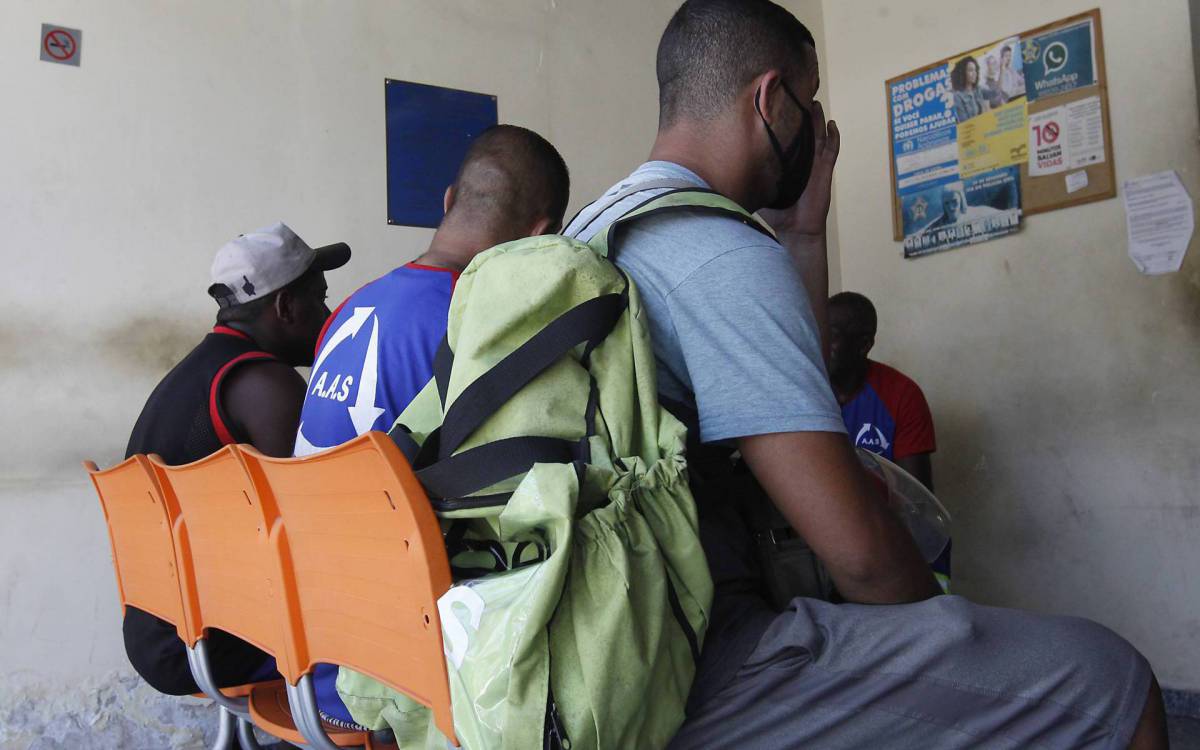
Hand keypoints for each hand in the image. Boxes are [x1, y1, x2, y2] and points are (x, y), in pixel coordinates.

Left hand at [759, 100, 840, 240]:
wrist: (795, 230)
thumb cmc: (776, 213)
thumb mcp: (757, 190)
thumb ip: (745, 179)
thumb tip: (721, 168)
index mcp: (785, 161)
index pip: (783, 136)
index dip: (781, 120)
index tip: (773, 102)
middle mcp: (800, 158)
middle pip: (802, 130)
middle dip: (800, 112)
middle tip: (796, 92)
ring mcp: (814, 162)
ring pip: (818, 134)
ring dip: (817, 118)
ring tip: (814, 101)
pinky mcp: (825, 170)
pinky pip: (832, 150)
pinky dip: (834, 136)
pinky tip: (832, 123)